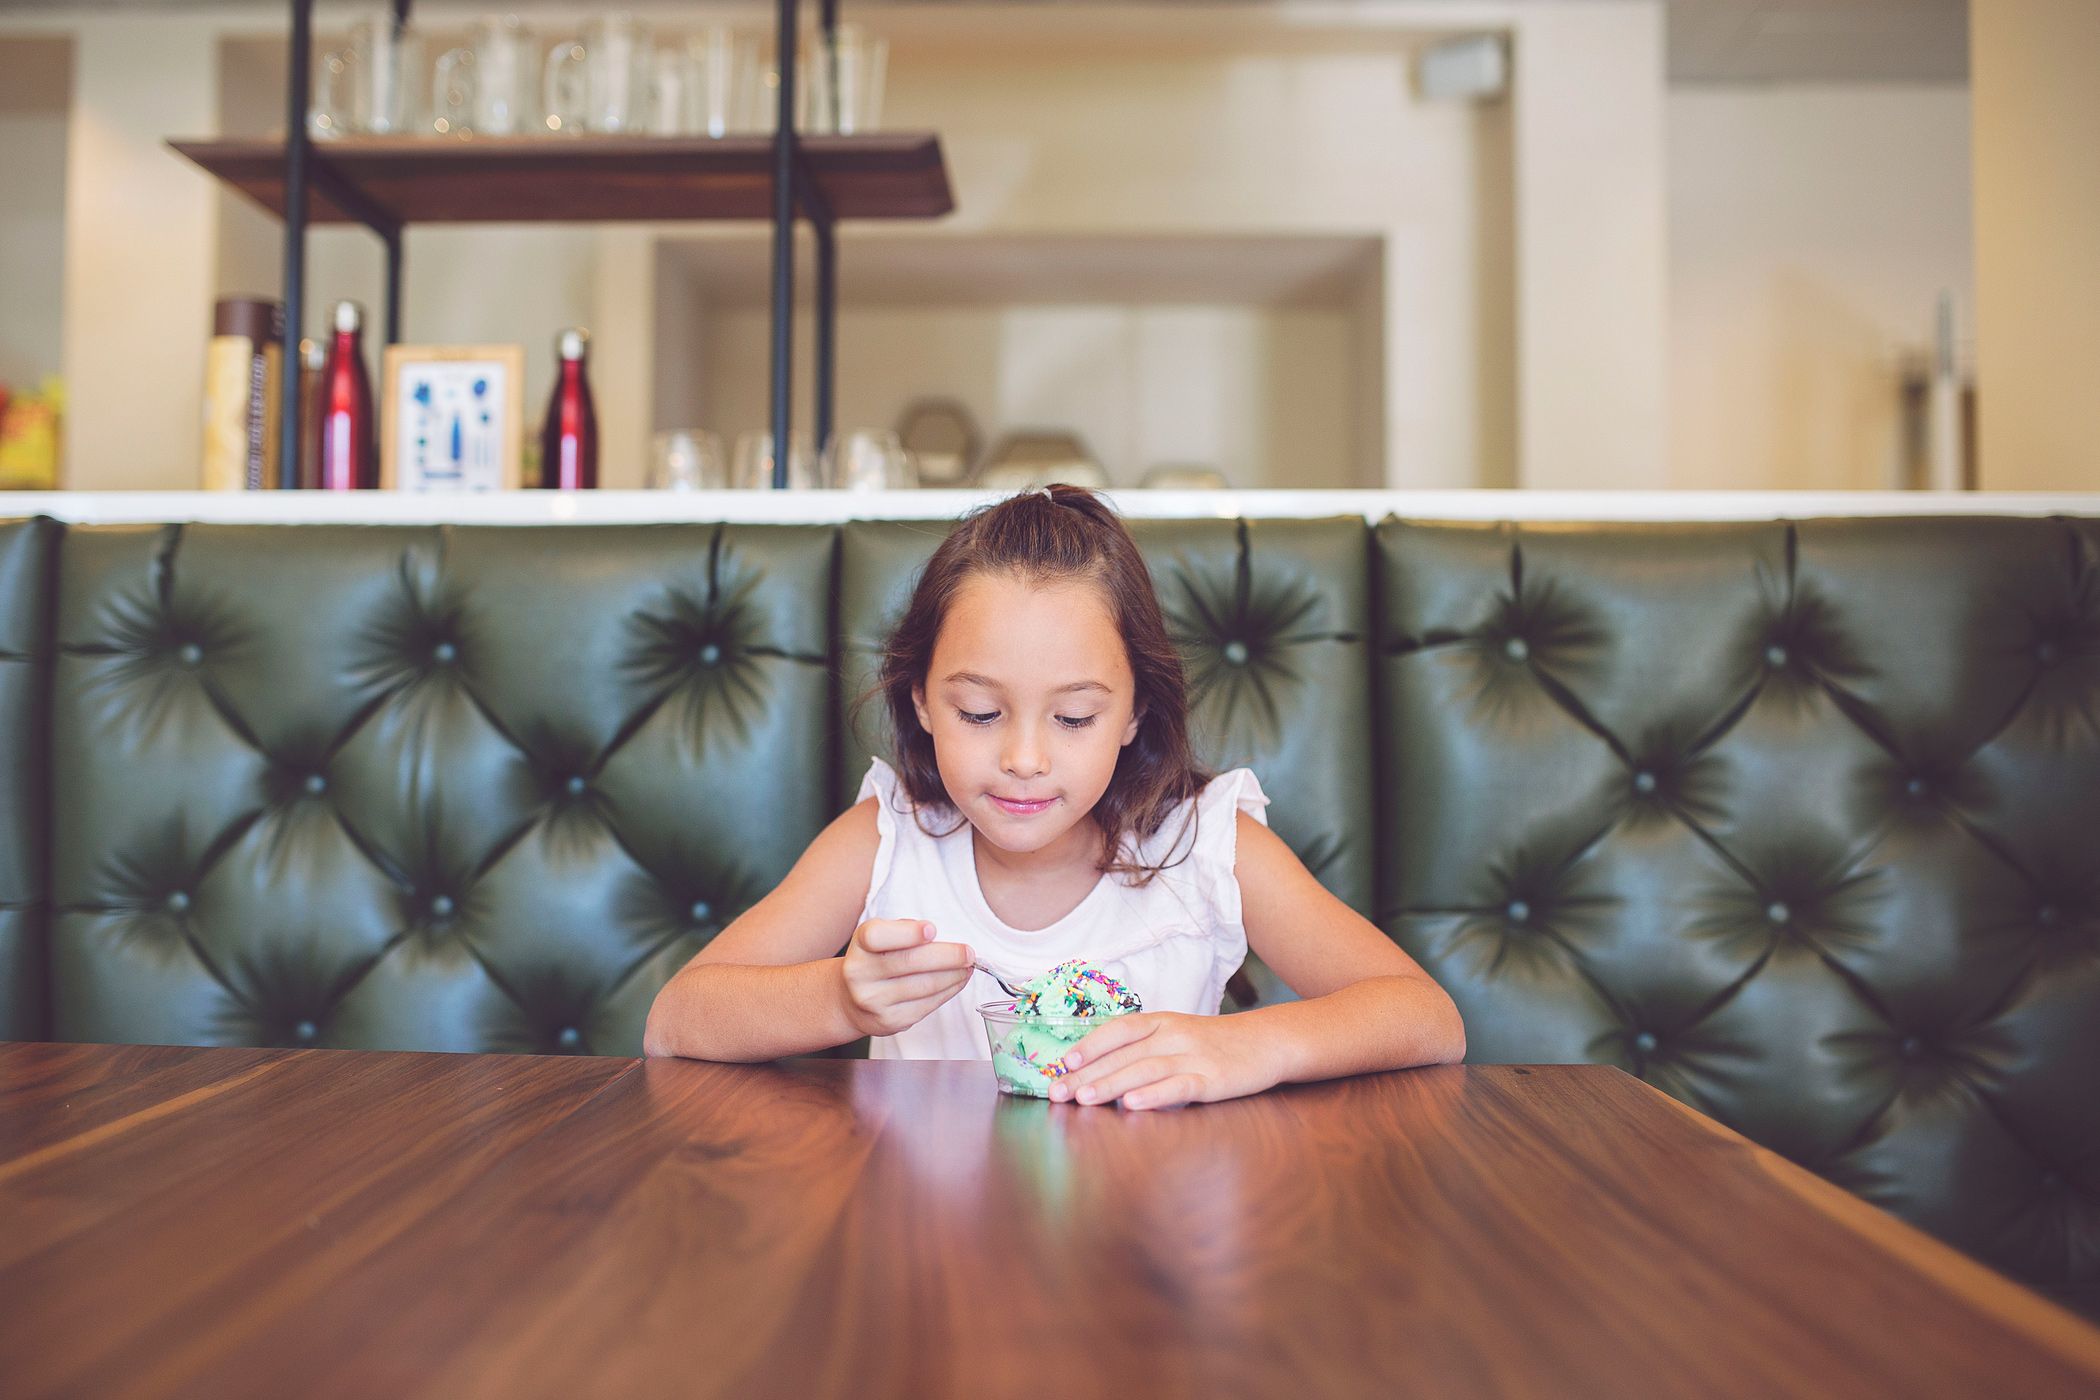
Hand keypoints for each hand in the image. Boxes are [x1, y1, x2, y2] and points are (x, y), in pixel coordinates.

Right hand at [840, 918, 974, 1037]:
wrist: (851, 1000)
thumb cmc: (876, 960)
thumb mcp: (881, 937)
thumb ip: (904, 931)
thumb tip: (940, 939)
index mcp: (860, 945)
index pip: (877, 936)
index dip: (907, 933)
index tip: (932, 930)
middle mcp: (860, 973)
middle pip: (910, 962)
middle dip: (947, 957)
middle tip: (969, 953)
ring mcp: (874, 1000)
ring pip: (924, 986)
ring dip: (953, 976)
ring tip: (967, 967)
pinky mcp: (889, 1020)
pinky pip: (926, 1005)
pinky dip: (948, 992)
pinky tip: (956, 981)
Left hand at [1048, 1011, 1280, 1110]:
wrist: (1268, 1042)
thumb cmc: (1215, 1043)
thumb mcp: (1178, 1034)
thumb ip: (1145, 1047)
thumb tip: (1100, 1068)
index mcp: (1162, 1022)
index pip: (1118, 1030)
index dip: (1089, 1045)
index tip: (1063, 1063)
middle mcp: (1173, 1036)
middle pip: (1123, 1055)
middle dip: (1087, 1075)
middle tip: (1058, 1093)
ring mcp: (1193, 1057)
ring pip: (1144, 1069)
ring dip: (1111, 1084)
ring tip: (1084, 1100)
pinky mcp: (1213, 1080)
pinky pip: (1178, 1086)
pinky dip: (1153, 1096)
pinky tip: (1132, 1105)